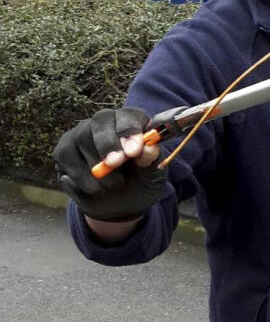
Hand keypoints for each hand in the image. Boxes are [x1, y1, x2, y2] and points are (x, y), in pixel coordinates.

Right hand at [52, 107, 164, 221]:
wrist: (120, 205)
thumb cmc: (140, 183)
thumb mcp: (153, 176)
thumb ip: (153, 161)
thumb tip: (148, 149)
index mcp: (132, 122)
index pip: (129, 115)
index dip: (130, 130)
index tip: (134, 151)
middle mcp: (104, 123)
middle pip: (101, 120)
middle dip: (108, 143)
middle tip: (115, 163)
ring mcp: (80, 135)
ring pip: (82, 140)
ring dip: (99, 168)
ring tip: (114, 185)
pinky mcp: (63, 152)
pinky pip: (67, 160)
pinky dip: (83, 180)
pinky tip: (96, 188)